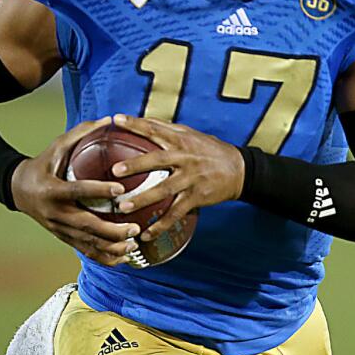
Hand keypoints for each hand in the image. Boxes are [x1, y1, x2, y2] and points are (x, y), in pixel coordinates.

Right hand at [10, 117, 142, 265]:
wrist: (18, 189)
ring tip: (134, 245)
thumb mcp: (57, 147)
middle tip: (135, 228)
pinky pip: (85, 251)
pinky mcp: (63, 237)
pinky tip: (124, 257)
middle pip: (86, 225)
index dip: (98, 190)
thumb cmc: (44, 164)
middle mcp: (55, 212)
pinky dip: (104, 256)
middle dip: (112, 230)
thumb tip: (109, 119)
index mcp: (52, 189)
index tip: (120, 189)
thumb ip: (81, 134)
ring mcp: (59, 228)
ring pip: (87, 242)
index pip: (77, 191)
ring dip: (112, 247)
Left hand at [111, 114, 244, 239]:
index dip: (136, 124)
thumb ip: (167, 129)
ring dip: (143, 199)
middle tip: (115, 171)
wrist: (240, 170)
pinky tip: (146, 234)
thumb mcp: (192, 135)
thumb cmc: (210, 150)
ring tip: (123, 207)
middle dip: (136, 165)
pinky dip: (161, 225)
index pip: (156, 129)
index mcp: (182, 140)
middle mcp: (186, 158)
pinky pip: (176, 213)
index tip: (117, 119)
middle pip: (158, 160)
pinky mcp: (196, 197)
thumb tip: (140, 120)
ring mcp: (191, 179)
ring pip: (165, 190)